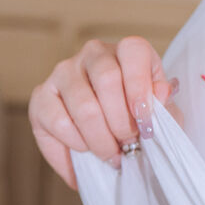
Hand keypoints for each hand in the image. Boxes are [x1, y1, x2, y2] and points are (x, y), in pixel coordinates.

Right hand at [28, 35, 182, 190]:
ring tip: (112, 154)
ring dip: (101, 139)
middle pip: (107, 79)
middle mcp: (93, 54)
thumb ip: (164, 103)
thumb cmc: (139, 118)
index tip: (145, 120)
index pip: (133, 50)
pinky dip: (76, 143)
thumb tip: (161, 92)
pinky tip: (87, 150)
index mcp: (126, 50)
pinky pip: (57, 121)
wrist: (113, 135)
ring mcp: (63, 72)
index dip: (140, 85)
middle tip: (129, 145)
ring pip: (83, 106)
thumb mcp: (161, 112)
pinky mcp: (40, 96)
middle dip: (122, 122)